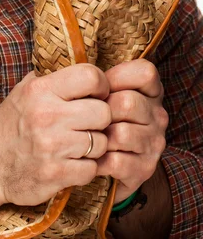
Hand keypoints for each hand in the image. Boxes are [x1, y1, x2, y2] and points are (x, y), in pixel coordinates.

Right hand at [0, 64, 110, 206]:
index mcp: (39, 89)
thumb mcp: (24, 90)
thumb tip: (82, 59)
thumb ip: (52, 76)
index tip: (97, 94)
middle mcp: (46, 115)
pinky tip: (71, 162)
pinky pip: (92, 169)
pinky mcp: (55, 174)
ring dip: (94, 146)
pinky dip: (85, 168)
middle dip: (100, 119)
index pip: (90, 76)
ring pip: (102, 142)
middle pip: (103, 112)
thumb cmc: (10, 124)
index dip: (101, 85)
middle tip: (88, 123)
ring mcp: (51, 146)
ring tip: (77, 144)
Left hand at [96, 59, 168, 202]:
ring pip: (122, 134)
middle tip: (88, 118)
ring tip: (90, 138)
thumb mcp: (105, 93)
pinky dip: (99, 160)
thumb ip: (100, 81)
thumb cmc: (102, 118)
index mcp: (152, 92)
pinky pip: (116, 161)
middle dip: (101, 110)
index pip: (145, 73)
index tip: (101, 90)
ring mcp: (154, 143)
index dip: (118, 77)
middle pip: (128, 103)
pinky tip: (93, 158)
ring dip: (99, 138)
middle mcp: (158, 116)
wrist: (111, 162)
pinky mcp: (144, 169)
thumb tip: (84, 81)